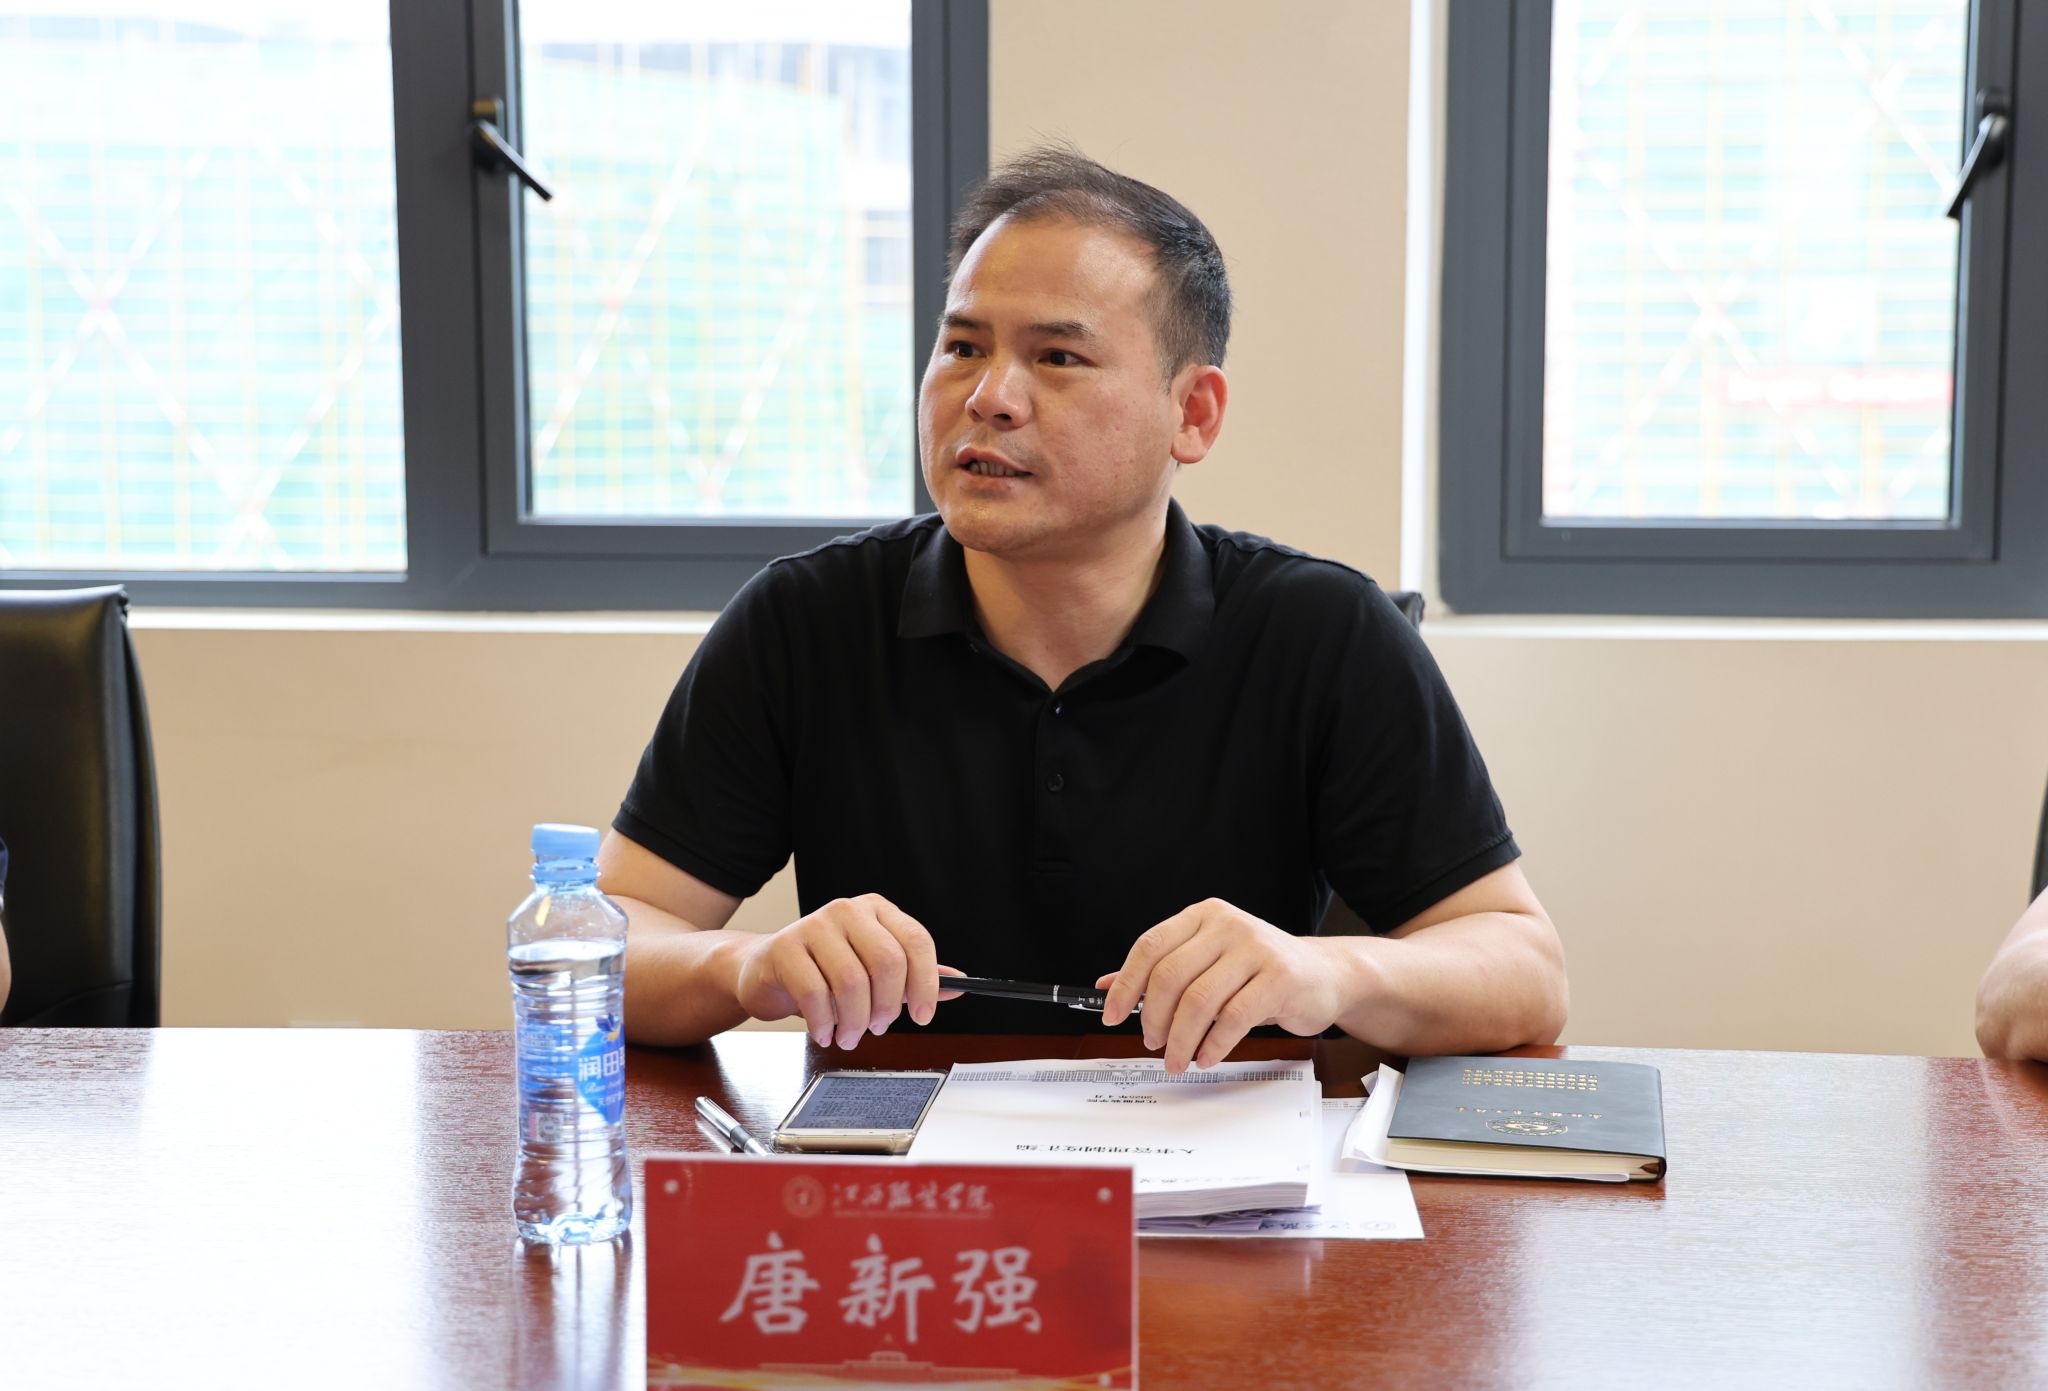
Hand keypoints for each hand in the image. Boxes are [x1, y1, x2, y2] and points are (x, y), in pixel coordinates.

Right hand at [734, 894, 962, 1048]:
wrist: (766, 970)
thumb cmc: (825, 971)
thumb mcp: (873, 970)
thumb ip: (914, 976)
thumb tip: (959, 985)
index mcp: (877, 910)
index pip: (916, 941)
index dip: (926, 983)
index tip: (924, 1016)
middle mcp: (848, 910)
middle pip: (887, 961)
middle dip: (888, 1007)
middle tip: (879, 1028)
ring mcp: (814, 925)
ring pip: (852, 981)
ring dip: (854, 1021)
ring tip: (849, 1035)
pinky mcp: (785, 947)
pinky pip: (815, 993)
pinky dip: (825, 1023)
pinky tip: (825, 1030)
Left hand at [1096, 899, 1345, 1073]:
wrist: (1325, 974)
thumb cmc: (1260, 971)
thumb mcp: (1209, 961)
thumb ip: (1162, 970)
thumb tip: (1107, 986)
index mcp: (1203, 916)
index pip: (1150, 946)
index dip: (1126, 984)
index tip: (1113, 1016)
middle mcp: (1228, 925)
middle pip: (1170, 976)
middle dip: (1154, 1018)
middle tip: (1153, 1043)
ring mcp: (1256, 949)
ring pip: (1199, 1000)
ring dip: (1181, 1039)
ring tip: (1178, 1058)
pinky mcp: (1280, 978)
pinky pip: (1234, 1018)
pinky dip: (1213, 1044)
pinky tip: (1207, 1056)